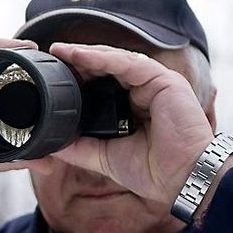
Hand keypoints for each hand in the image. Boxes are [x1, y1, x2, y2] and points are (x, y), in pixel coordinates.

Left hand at [47, 43, 214, 203]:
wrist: (180, 180)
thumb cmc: (152, 171)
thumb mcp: (104, 157)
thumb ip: (80, 148)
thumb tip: (51, 144)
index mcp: (131, 106)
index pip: (101, 83)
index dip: (77, 76)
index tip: (52, 74)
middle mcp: (143, 91)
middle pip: (106, 67)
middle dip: (78, 60)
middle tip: (52, 55)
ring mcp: (154, 83)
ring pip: (115, 60)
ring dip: (86, 54)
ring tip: (61, 51)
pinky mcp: (163, 80)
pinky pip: (128, 63)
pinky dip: (103, 58)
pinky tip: (81, 55)